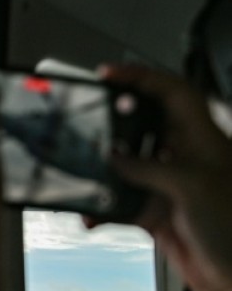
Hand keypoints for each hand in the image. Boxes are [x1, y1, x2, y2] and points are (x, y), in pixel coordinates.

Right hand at [97, 65, 231, 290]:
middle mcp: (185, 157)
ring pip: (127, 164)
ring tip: (87, 172)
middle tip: (89, 121)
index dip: (141, 77)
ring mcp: (168, 184)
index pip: (172, 92)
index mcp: (203, 139)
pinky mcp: (155, 211)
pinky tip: (94, 215)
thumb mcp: (191, 186)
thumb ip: (148, 167)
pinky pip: (119, 201)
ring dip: (104, 172)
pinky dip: (102, 208)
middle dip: (114, 122)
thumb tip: (115, 158)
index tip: (109, 75)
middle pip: (144, 124)